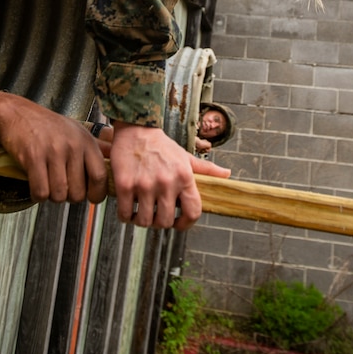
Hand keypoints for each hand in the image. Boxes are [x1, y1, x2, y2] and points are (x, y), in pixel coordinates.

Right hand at [0, 87, 107, 203]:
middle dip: (69, 196)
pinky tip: (37, 184)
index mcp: (86, 141)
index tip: (91, 197)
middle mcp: (72, 146)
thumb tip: (113, 164)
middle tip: (62, 187)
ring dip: (52, 196)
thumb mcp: (77, 131)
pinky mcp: (33, 157)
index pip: (100, 176)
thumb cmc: (48, 126)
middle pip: (78, 192)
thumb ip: (96, 149)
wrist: (18, 113)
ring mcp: (52, 151)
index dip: (97, 194)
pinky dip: (37, 194)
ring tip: (48, 183)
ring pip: (58, 194)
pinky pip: (40, 192)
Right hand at [108, 121, 229, 229]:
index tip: (178, 224)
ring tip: (140, 212)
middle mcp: (166, 183)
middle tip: (155, 215)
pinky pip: (125, 214)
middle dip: (160, 222)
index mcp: (184, 177)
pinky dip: (126, 216)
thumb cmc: (162, 145)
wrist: (136, 129)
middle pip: (166, 221)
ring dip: (142, 221)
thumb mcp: (186, 156)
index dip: (186, 224)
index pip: (193, 212)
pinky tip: (128, 210)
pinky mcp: (125, 185)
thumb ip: (206, 169)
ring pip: (145, 221)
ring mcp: (145, 185)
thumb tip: (227, 174)